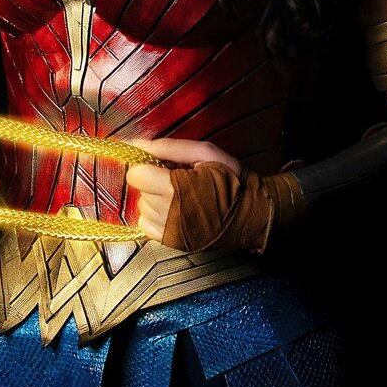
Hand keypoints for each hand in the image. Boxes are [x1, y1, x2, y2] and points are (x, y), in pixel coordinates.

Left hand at [125, 137, 241, 241]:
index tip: (160, 165)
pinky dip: (155, 216)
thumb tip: (137, 145)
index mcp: (175, 188)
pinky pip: (146, 225)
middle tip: (176, 178)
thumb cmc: (231, 179)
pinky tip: (173, 209)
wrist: (250, 213)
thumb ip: (168, 148)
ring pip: (142, 207)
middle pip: (140, 190)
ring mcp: (169, 230)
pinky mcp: (171, 241)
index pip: (136, 175)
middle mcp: (168, 212)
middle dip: (153, 181)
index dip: (147, 166)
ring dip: (154, 198)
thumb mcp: (205, 152)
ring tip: (179, 194)